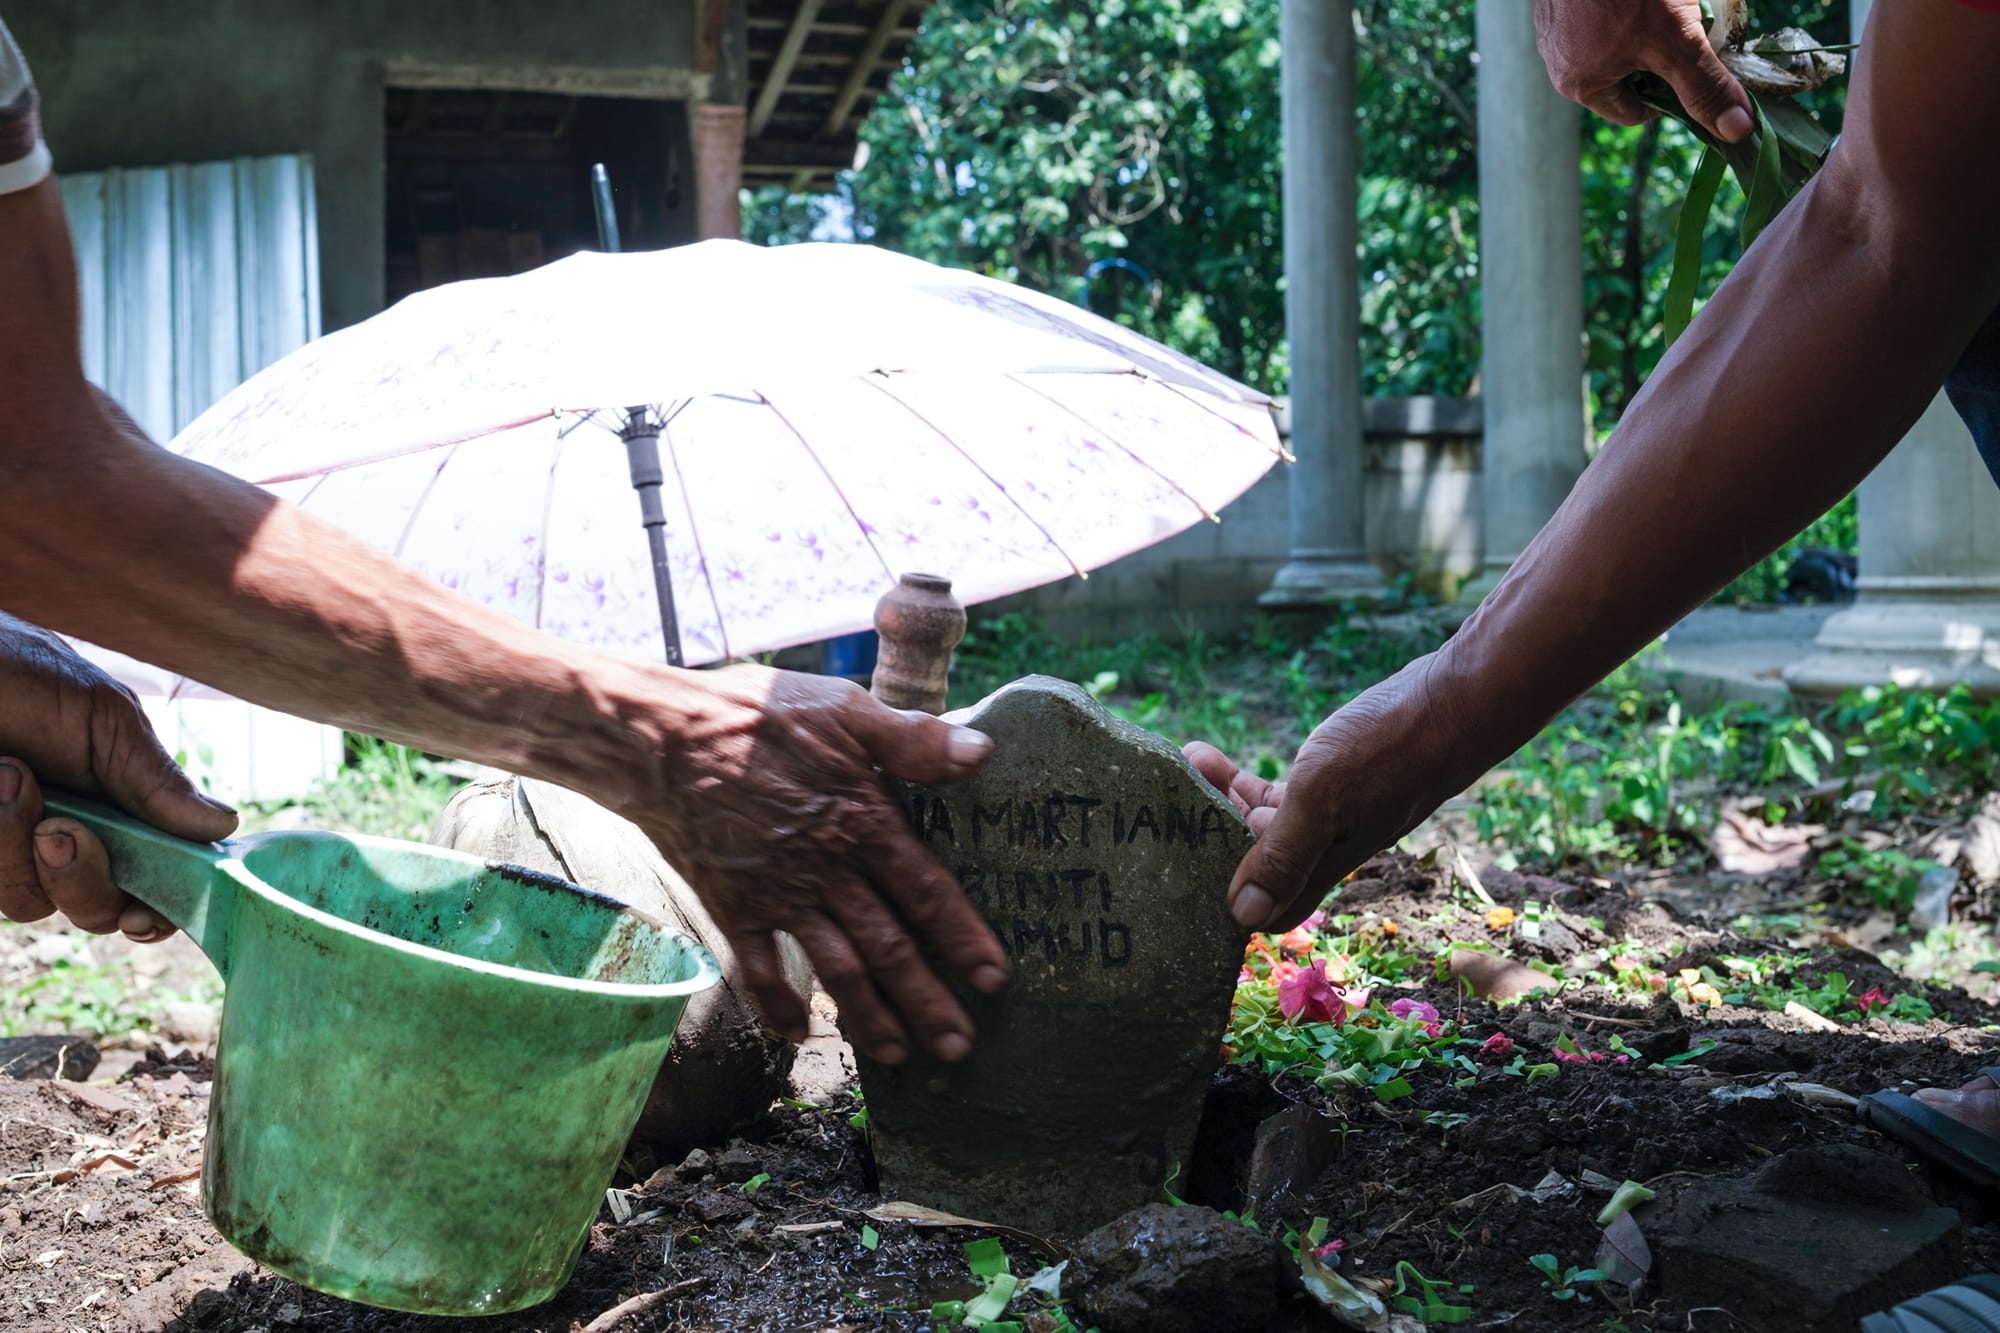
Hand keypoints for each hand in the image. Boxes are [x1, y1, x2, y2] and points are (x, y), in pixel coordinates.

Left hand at [0, 614, 237, 938]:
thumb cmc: (23, 675)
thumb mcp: (106, 719)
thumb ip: (155, 779)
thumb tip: (223, 826)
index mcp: (123, 812)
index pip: (156, 882)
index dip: (158, 910)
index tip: (143, 915)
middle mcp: (70, 839)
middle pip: (97, 911)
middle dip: (84, 882)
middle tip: (61, 830)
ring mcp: (13, 850)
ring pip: (30, 903)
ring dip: (18, 847)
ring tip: (9, 774)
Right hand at [609, 664, 1008, 1065]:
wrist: (662, 739)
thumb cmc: (758, 716)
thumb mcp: (845, 709)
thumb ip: (914, 739)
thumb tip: (983, 753)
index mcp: (863, 823)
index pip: (927, 893)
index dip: (963, 938)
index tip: (995, 979)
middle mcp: (827, 872)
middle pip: (889, 948)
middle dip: (928, 1002)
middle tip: (959, 1047)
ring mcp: (778, 896)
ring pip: (835, 969)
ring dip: (870, 1017)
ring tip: (901, 1054)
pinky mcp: (732, 908)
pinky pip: (758, 970)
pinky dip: (779, 1006)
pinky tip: (799, 1033)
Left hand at [1186, 655, 1469, 932]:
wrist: (1452, 704)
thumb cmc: (1390, 751)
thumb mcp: (1323, 800)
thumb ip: (1283, 855)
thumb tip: (1241, 916)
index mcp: (1322, 865)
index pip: (1266, 910)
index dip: (1225, 903)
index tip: (1178, 871)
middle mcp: (1323, 848)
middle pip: (1253, 864)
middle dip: (1206, 841)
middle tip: (1164, 807)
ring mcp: (1328, 814)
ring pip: (1259, 825)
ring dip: (1217, 803)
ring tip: (1181, 769)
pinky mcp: (1332, 781)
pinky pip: (1276, 794)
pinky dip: (1243, 781)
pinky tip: (1216, 761)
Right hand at [1535, 0, 1753, 141]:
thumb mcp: (1677, 42)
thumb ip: (1705, 86)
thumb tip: (1737, 131)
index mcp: (1581, 85)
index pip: (1636, 112)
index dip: (1674, 92)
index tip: (1696, 65)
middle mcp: (1559, 63)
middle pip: (1626, 75)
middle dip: (1660, 56)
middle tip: (1684, 27)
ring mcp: (1554, 28)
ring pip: (1613, 43)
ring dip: (1645, 29)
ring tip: (1663, 4)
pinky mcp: (1557, 0)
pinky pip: (1597, 16)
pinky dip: (1623, 7)